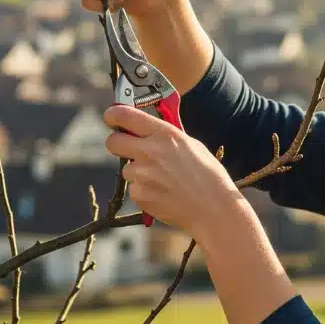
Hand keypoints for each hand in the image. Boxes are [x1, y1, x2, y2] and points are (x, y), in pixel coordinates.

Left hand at [103, 104, 245, 238]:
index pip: (125, 115)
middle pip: (112, 141)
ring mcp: (143, 175)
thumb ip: (166, 136)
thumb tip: (147, 129)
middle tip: (127, 147)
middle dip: (117, 143)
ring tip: (162, 180)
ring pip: (125, 169)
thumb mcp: (191, 145)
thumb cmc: (208, 176)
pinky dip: (144, 191)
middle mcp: (150, 151)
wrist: (213, 209)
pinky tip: (163, 193)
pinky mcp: (140, 195)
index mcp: (165, 134)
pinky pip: (134, 189)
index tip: (111, 116)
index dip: (113, 114)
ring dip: (137, 173)